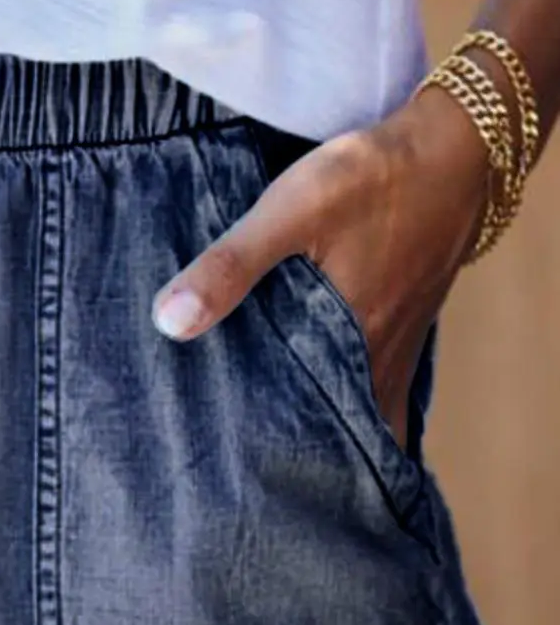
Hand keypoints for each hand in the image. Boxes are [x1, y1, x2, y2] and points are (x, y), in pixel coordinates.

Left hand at [150, 86, 494, 447]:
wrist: (456, 149)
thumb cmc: (373, 179)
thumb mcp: (291, 211)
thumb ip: (231, 266)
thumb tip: (168, 323)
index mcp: (352, 351)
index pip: (308, 436)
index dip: (270, 460)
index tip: (227, 476)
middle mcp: (380, 365)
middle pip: (331, 433)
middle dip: (288, 453)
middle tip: (234, 468)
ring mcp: (396, 351)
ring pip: (353, 412)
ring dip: (315, 425)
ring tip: (259, 436)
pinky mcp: (399, 328)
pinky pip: (368, 382)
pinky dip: (338, 393)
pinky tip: (302, 384)